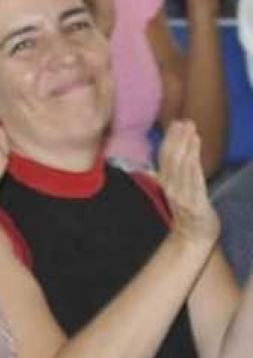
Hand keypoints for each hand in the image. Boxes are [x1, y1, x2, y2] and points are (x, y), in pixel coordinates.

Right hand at [158, 119, 218, 245]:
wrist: (193, 236)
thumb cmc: (188, 211)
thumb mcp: (176, 191)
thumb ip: (170, 175)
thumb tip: (160, 159)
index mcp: (165, 183)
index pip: (164, 158)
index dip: (169, 140)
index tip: (175, 123)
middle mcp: (170, 187)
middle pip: (171, 159)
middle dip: (177, 139)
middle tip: (183, 121)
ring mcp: (182, 195)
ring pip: (182, 165)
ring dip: (186, 145)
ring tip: (191, 129)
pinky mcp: (195, 202)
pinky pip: (193, 177)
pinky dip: (193, 160)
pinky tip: (196, 147)